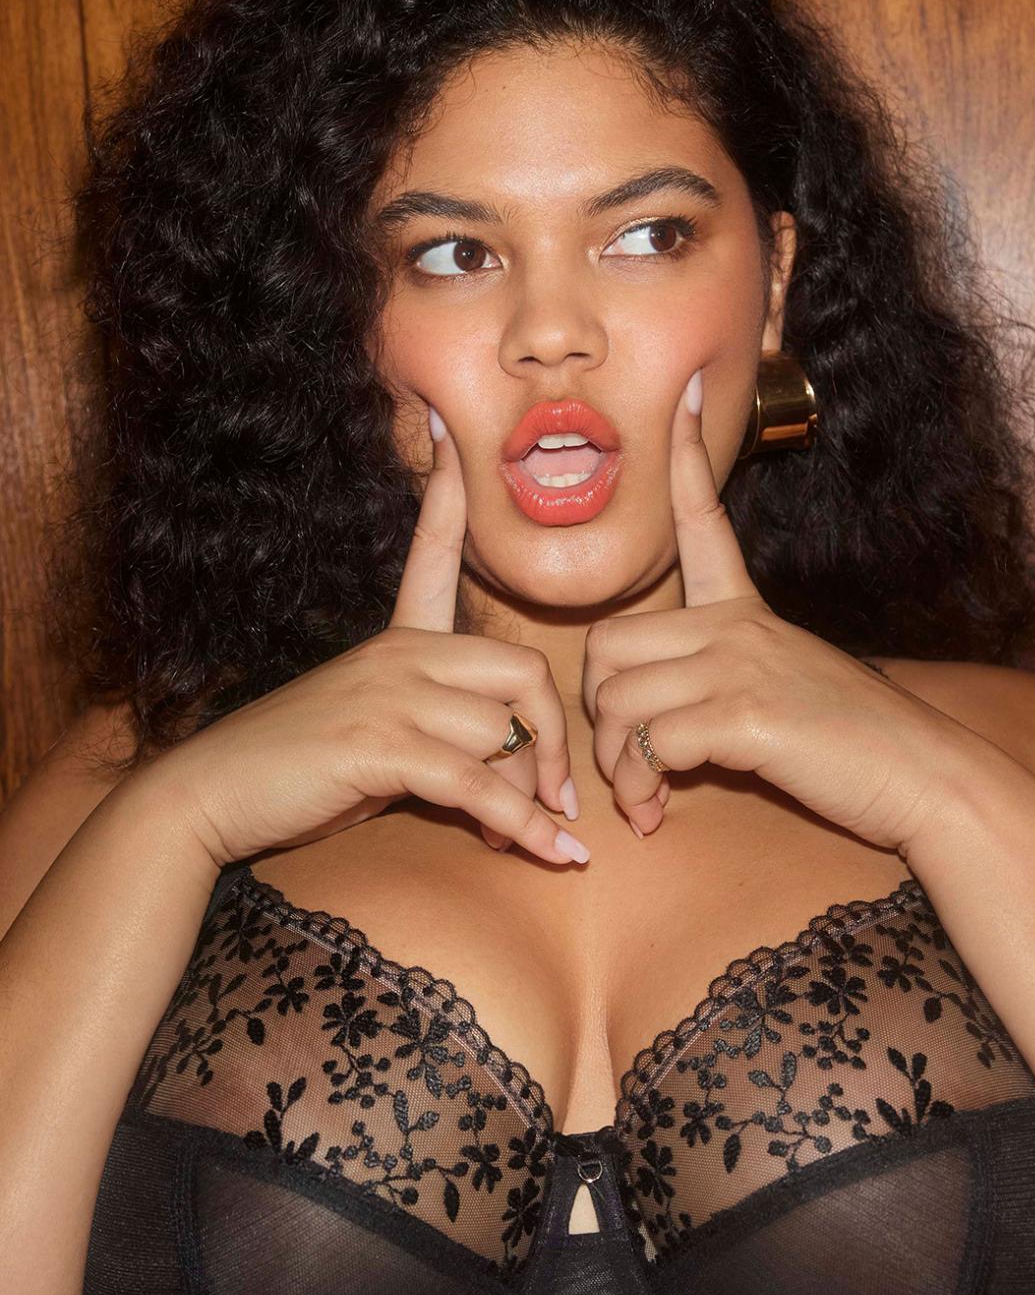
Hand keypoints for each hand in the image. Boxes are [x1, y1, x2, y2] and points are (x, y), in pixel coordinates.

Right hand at [140, 404, 587, 869]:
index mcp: (397, 641)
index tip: (450, 441)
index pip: (431, 558)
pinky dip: (525, 829)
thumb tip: (507, 779)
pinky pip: (480, 786)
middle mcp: (400, 656)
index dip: (446, 502)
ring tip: (530, 838)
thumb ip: (437, 735)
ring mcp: (390, 697)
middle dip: (556, 742)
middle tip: (562, 795)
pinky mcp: (381, 746)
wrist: (211, 793)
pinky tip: (554, 853)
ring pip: (504, 735)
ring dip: (529, 801)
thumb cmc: (296, 770)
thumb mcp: (374, 735)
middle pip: (523, 674)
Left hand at [582, 368, 978, 853]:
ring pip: (617, 702)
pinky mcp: (743, 715)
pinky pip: (649, 744)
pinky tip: (659, 812)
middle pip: (607, 645)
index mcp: (747, 612)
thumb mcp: (791, 688)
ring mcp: (739, 666)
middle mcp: (736, 627)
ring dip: (615, 766)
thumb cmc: (858, 746)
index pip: (705, 522)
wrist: (925, 776)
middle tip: (624, 766)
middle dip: (597, 716)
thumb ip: (731, 685)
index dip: (682, 460)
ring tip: (642, 802)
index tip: (680, 395)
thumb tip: (674, 731)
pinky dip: (643, 787)